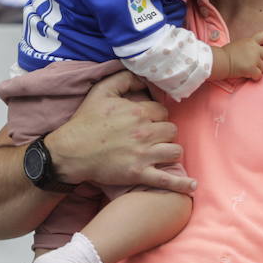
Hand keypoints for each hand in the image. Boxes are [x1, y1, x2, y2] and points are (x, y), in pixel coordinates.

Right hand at [45, 70, 192, 192]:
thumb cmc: (85, 122)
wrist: (70, 152)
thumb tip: (144, 76)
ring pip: (174, 151)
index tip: (148, 121)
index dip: (156, 116)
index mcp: (137, 112)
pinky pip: (167, 180)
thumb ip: (124, 78)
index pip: (163, 111)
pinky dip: (181, 184)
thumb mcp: (101, 91)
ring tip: (161, 152)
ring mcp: (143, 155)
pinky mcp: (139, 174)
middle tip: (152, 137)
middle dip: (163, 133)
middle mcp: (144, 132)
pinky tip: (192, 186)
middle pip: (171, 130)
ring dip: (169, 151)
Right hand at [222, 31, 262, 80]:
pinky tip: (248, 76)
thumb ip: (248, 47)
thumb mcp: (238, 45)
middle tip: (257, 64)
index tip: (261, 49)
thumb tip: (253, 54)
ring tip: (249, 71)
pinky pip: (259, 75)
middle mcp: (255, 49)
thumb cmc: (225, 54)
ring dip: (258, 70)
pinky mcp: (251, 69)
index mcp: (251, 41)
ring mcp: (254, 59)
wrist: (219, 61)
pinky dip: (254, 77)